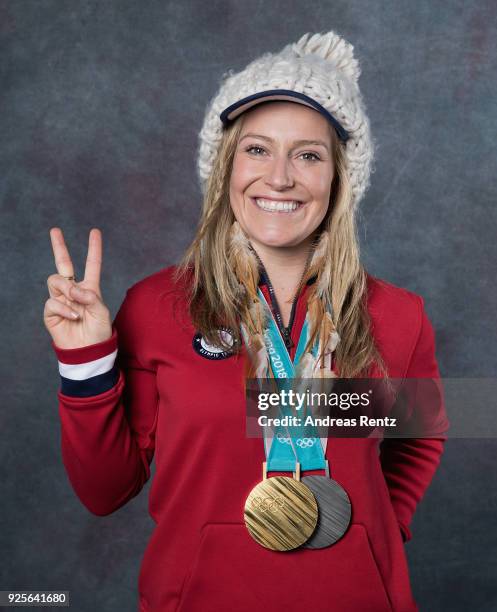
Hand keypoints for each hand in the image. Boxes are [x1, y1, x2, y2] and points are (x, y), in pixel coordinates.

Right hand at [44, 228, 112, 348]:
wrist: (87, 351)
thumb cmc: (98, 332)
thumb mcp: (101, 312)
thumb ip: (90, 296)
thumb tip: (73, 288)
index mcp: (90, 288)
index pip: (92, 264)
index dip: (94, 248)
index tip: (95, 232)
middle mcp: (74, 291)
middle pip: (64, 264)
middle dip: (59, 246)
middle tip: (55, 230)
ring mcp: (61, 300)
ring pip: (56, 280)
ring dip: (66, 288)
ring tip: (75, 301)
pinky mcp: (51, 312)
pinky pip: (52, 301)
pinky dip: (64, 308)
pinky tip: (73, 317)